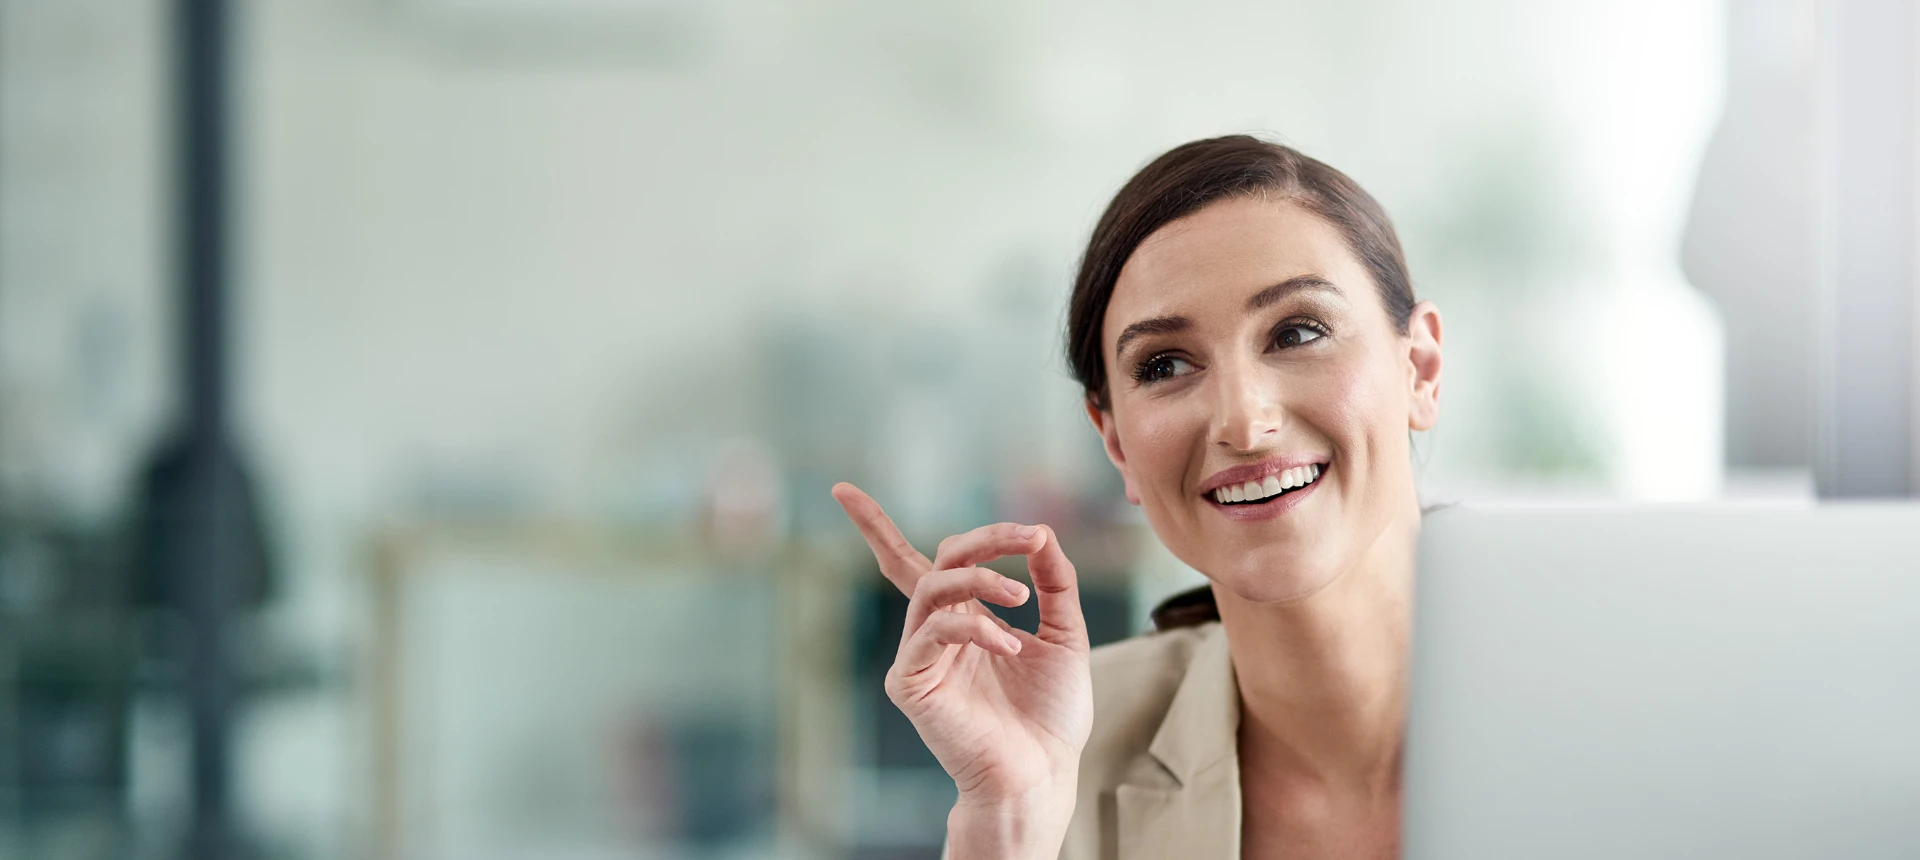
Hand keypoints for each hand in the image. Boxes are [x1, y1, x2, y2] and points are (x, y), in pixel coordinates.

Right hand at [831, 483, 1093, 814]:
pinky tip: (1011, 648)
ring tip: (1022, 598)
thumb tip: (1042, 534)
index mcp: (964, 619)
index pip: (919, 563)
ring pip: (934, 588)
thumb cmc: (1050, 714)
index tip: (841, 490)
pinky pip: (934, 633)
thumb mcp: (1065, 634)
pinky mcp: (910, 683)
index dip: (874, 526)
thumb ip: (1055, 583)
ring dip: (982, 578)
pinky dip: (977, 628)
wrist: (1042, 773)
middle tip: (1030, 536)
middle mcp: (936, 632)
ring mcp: (919, 656)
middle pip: (939, 560)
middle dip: (986, 538)